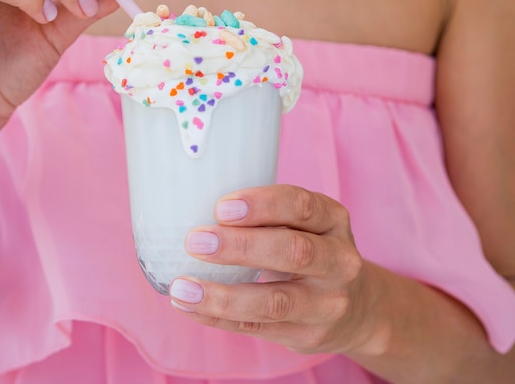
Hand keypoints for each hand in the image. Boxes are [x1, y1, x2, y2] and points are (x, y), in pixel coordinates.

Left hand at [170, 184, 381, 354]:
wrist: (357, 308)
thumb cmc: (313, 252)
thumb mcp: (306, 225)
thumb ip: (267, 217)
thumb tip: (194, 210)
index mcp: (334, 221)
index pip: (302, 206)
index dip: (262, 205)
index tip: (221, 207)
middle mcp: (339, 261)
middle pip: (293, 252)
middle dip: (240, 246)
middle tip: (194, 241)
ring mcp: (328, 303)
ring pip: (275, 301)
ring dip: (222, 295)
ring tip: (182, 289)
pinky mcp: (308, 334)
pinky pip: (257, 328)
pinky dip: (218, 318)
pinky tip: (189, 307)